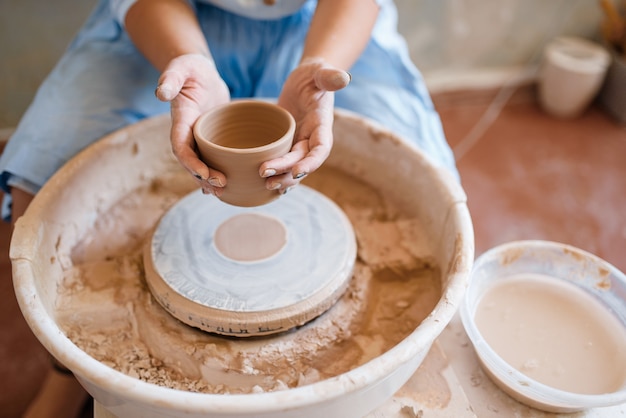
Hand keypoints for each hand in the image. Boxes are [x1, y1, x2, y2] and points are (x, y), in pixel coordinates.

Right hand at [155, 53, 230, 195]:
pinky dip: (215, 172)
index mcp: (180, 121)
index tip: (205, 173)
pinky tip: (226, 186)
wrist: (200, 71)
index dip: (191, 162)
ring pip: (201, 164)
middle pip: (191, 162)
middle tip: (221, 186)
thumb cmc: (190, 68)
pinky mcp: (211, 138)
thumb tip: (160, 93)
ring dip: (209, 180)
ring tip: (223, 192)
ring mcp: (199, 137)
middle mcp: (187, 133)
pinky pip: (212, 159)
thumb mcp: (181, 68)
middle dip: (203, 177)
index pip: (181, 147)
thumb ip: (170, 78)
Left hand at [263, 59, 350, 193]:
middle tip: (264, 174)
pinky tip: (261, 184)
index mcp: (322, 126)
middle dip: (286, 172)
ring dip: (281, 178)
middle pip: (301, 162)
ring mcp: (299, 143)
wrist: (305, 79)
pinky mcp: (286, 143)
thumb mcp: (320, 72)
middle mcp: (312, 139)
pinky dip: (276, 174)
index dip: (310, 163)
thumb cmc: (313, 75)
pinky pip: (283, 163)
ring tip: (265, 184)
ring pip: (292, 167)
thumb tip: (343, 78)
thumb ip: (329, 76)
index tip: (296, 171)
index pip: (320, 149)